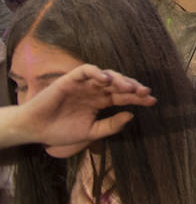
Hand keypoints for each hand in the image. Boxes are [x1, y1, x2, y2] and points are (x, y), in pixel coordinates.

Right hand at [11, 63, 155, 148]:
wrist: (35, 130)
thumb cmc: (60, 131)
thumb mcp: (90, 132)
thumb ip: (110, 126)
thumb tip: (131, 116)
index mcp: (101, 102)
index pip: (124, 97)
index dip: (138, 98)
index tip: (153, 101)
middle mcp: (96, 90)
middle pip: (120, 84)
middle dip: (134, 88)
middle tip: (145, 93)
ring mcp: (84, 84)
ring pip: (107, 76)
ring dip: (120, 80)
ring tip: (130, 88)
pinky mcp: (71, 79)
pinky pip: (87, 70)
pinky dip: (98, 72)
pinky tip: (106, 80)